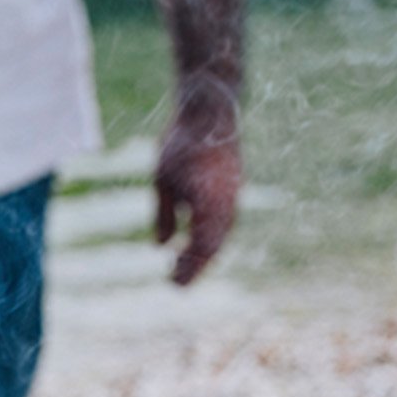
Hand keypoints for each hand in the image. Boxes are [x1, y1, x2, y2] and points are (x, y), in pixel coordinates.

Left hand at [153, 89, 239, 285]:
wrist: (210, 111)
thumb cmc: (182, 143)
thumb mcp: (163, 180)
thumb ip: (164, 214)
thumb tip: (162, 246)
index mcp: (208, 203)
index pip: (201, 247)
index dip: (189, 269)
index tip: (173, 285)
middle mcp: (226, 203)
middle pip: (214, 246)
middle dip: (195, 267)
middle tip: (175, 283)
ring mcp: (234, 195)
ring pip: (222, 235)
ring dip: (204, 253)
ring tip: (184, 266)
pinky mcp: (234, 188)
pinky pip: (225, 221)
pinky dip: (211, 237)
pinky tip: (196, 242)